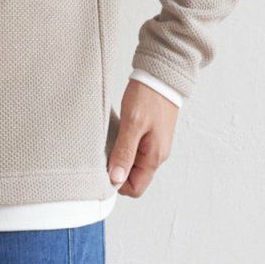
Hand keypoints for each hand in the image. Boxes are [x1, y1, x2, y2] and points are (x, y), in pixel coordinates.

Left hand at [107, 78, 177, 196]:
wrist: (161, 75)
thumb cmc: (148, 96)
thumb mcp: (133, 124)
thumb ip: (124, 152)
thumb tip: (115, 179)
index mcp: (154, 157)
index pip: (135, 188)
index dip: (117, 184)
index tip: (103, 170)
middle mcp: (156, 156)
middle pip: (133, 179)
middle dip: (116, 172)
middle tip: (102, 155)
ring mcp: (153, 147)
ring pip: (132, 166)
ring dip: (118, 160)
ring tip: (108, 144)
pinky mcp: (149, 137)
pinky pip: (134, 153)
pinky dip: (122, 149)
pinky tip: (114, 137)